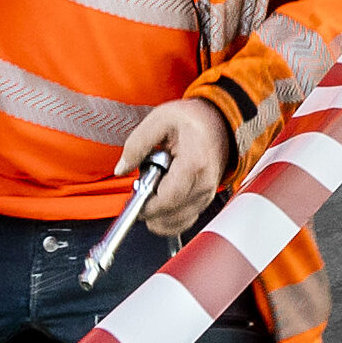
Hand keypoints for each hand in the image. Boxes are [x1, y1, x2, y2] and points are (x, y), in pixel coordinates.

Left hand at [116, 99, 232, 237]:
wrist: (220, 121)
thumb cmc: (195, 119)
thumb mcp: (159, 120)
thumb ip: (136, 145)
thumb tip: (122, 168)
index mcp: (194, 164)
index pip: (167, 200)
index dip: (147, 205)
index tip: (134, 198)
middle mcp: (204, 184)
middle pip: (171, 215)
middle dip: (149, 209)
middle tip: (142, 188)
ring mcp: (207, 194)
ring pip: (177, 222)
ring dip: (158, 214)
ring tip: (155, 188)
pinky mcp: (205, 200)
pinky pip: (184, 221)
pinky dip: (168, 218)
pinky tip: (161, 201)